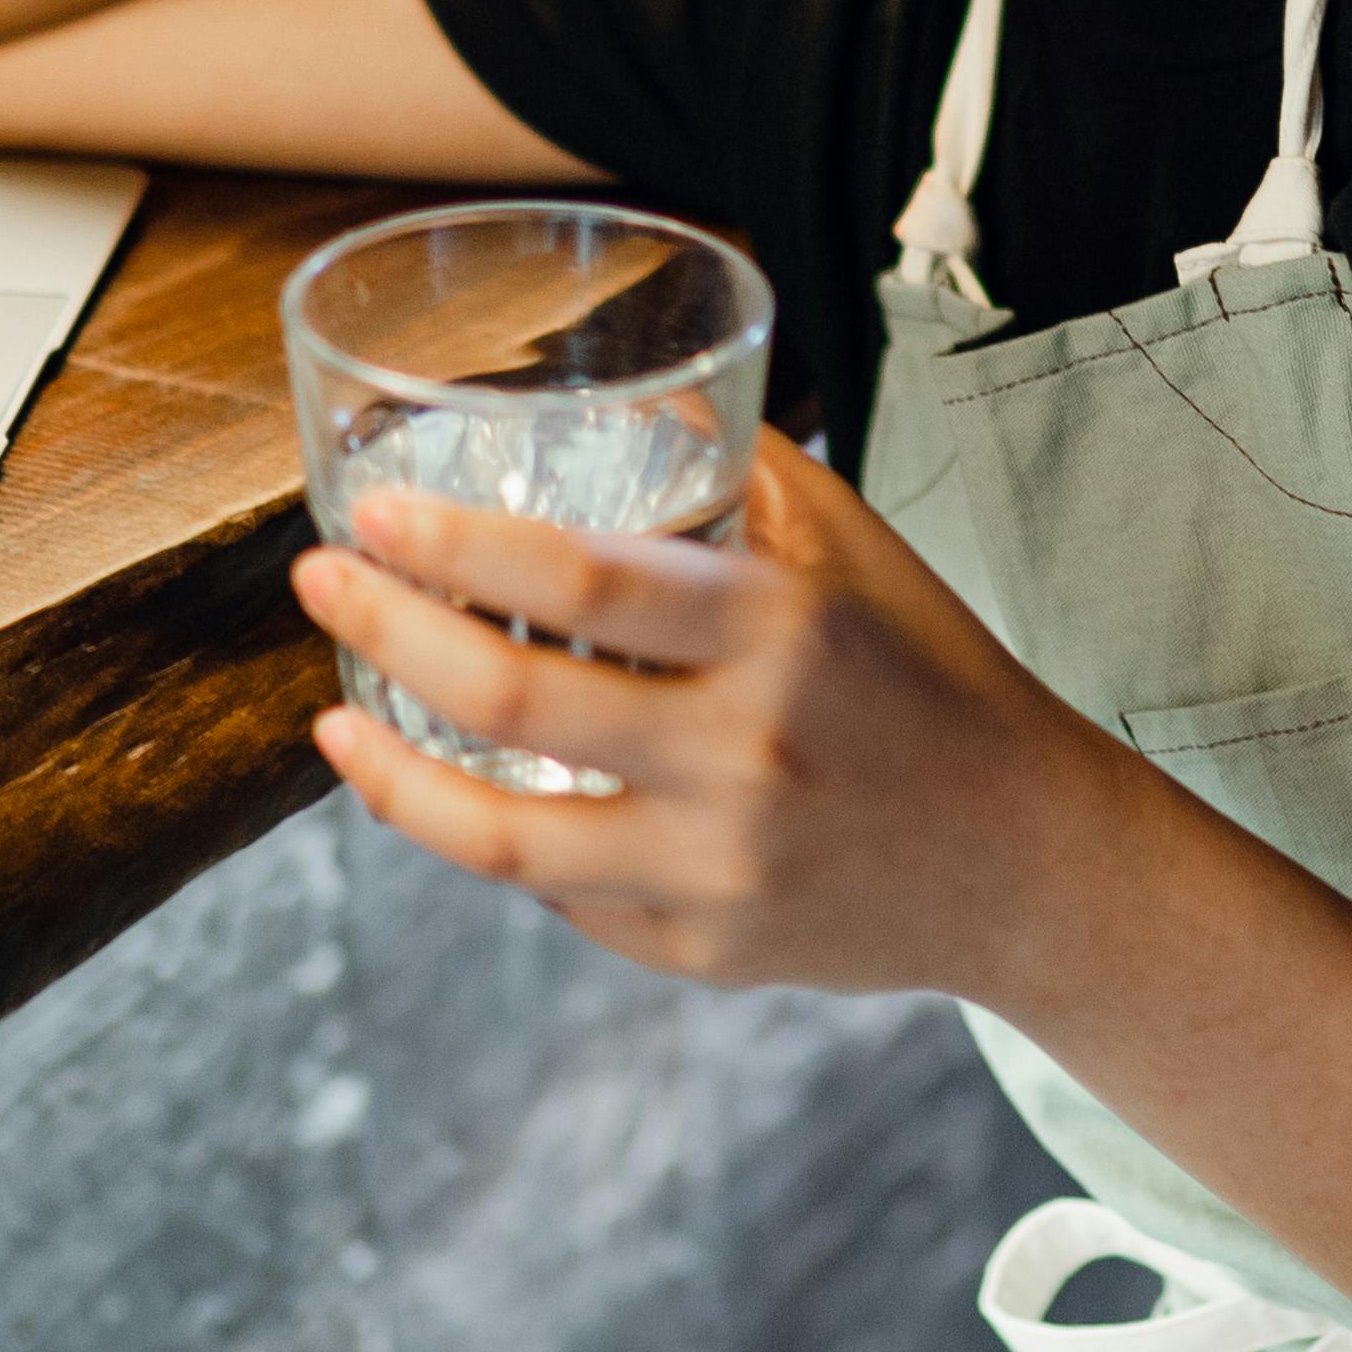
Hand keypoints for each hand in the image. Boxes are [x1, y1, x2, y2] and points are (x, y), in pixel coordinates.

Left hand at [293, 430, 1125, 993]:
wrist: (1027, 860)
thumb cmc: (927, 675)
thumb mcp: (853, 548)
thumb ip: (731, 474)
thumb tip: (604, 400)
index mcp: (782, 630)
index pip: (580, 577)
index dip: (451, 544)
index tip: (373, 514)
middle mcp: (746, 754)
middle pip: (508, 697)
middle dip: (383, 629)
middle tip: (324, 583)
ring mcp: (719, 868)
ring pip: (498, 838)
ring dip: (388, 772)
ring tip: (335, 725)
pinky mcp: (705, 952)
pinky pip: (565, 899)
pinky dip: (505, 844)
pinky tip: (467, 800)